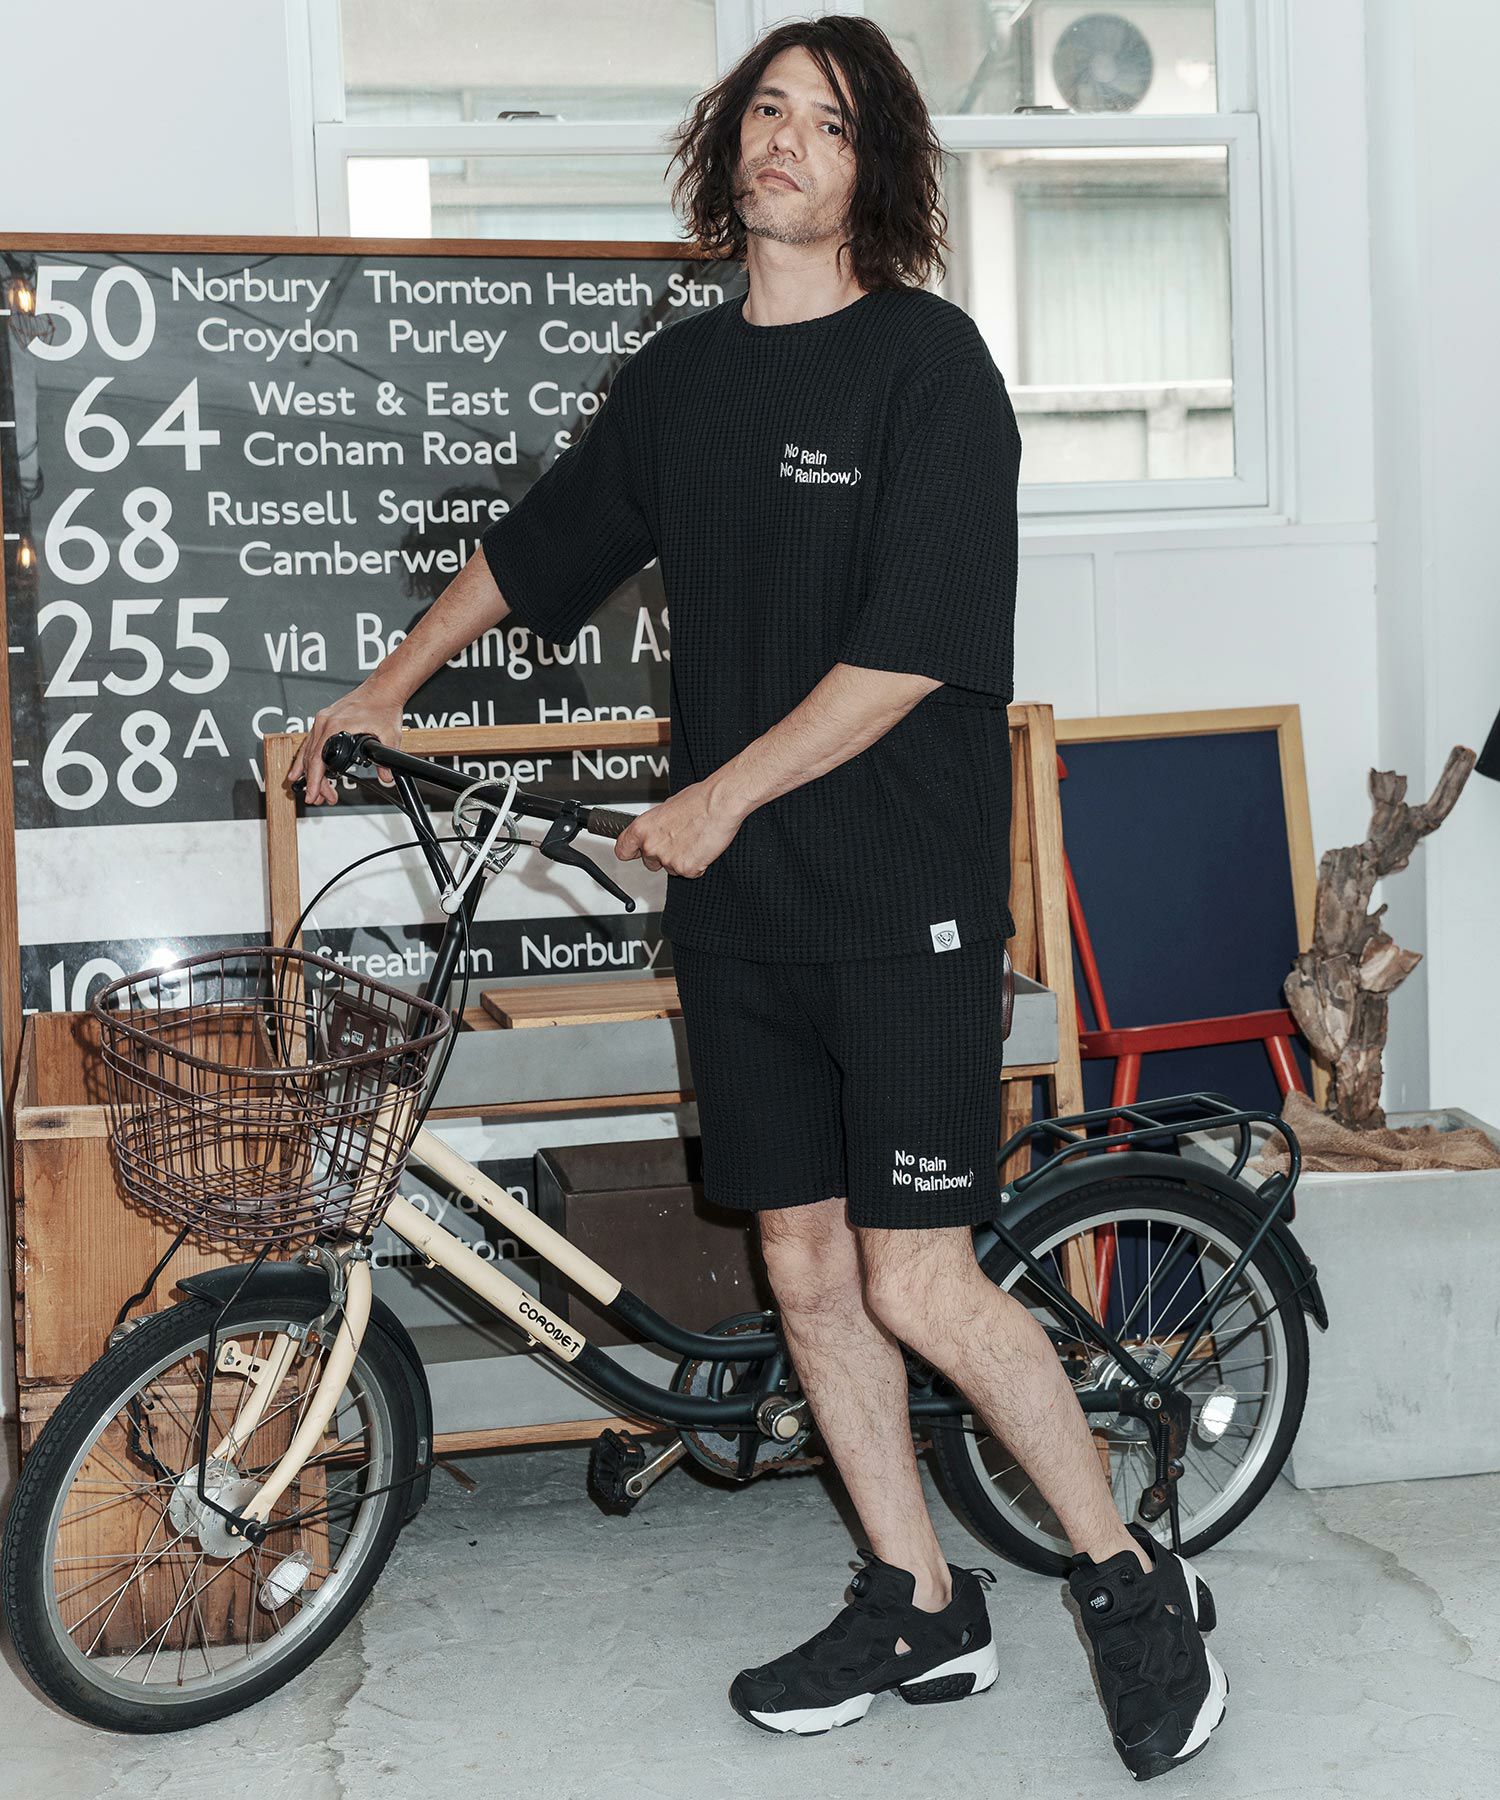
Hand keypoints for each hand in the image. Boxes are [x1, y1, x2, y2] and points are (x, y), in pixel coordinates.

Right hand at [286, 682, 404, 804]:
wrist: (383, 688)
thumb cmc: (384, 705)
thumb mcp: (389, 736)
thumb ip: (386, 759)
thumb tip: (386, 777)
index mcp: (335, 725)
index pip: (317, 759)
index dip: (314, 780)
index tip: (312, 794)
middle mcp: (325, 721)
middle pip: (310, 758)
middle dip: (313, 782)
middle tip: (319, 799)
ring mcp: (323, 719)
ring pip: (308, 751)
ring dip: (309, 772)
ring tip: (314, 791)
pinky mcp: (326, 719)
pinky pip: (311, 742)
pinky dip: (308, 758)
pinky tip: (303, 770)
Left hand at [614, 780, 744, 875]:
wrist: (719, 804)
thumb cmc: (698, 800)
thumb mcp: (665, 808)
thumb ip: (654, 825)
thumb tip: (654, 831)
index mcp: (641, 829)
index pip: (622, 851)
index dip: (631, 852)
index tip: (635, 852)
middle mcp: (651, 846)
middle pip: (649, 863)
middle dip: (662, 857)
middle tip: (678, 841)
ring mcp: (668, 860)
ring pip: (670, 869)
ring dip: (681, 860)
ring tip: (693, 840)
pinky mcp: (686, 869)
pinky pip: (689, 872)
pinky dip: (697, 864)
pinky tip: (702, 847)